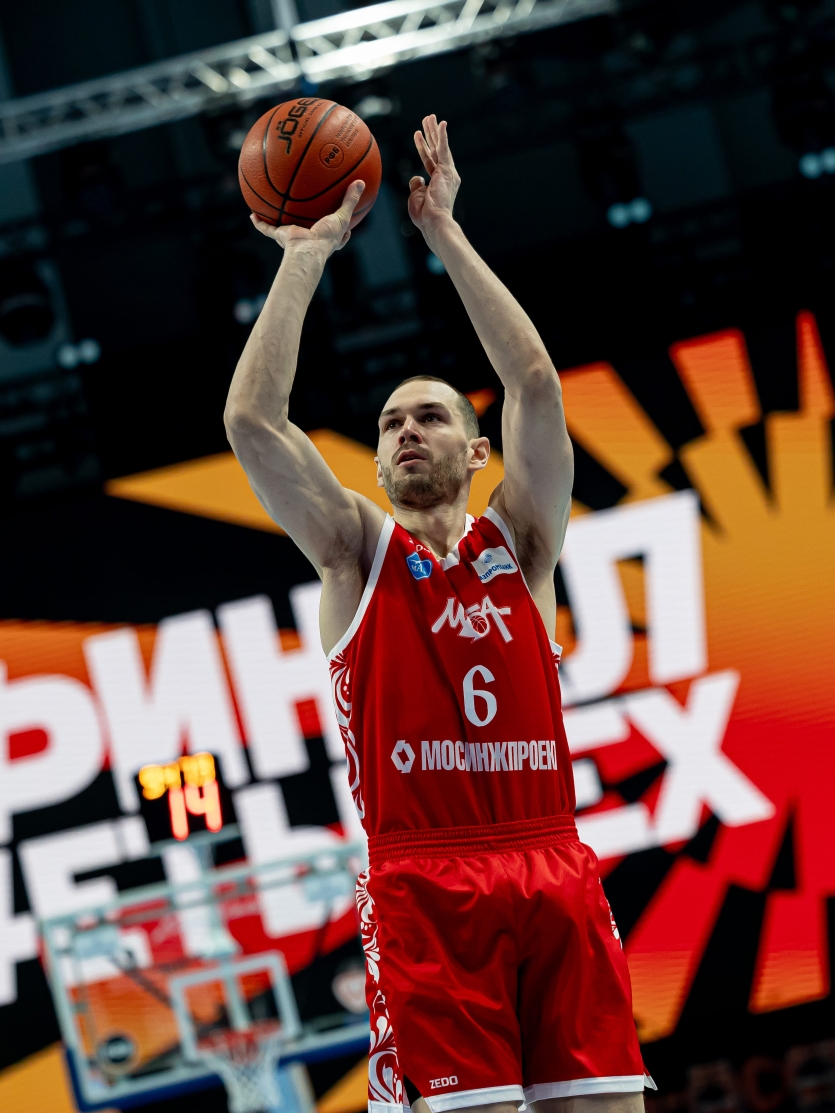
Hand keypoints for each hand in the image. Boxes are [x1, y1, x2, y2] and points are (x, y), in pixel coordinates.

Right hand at [250, 180, 364, 254]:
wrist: (307, 249)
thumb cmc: (326, 237)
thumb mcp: (343, 216)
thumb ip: (351, 200)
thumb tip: (361, 182)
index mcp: (327, 239)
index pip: (339, 237)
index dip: (344, 233)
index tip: (346, 226)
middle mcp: (310, 239)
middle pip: (309, 231)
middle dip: (308, 224)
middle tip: (308, 213)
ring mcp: (294, 238)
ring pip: (285, 229)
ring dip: (278, 223)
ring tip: (274, 210)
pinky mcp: (281, 237)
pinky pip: (267, 229)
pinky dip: (259, 223)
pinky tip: (252, 214)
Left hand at [408, 115, 459, 240]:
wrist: (434, 221)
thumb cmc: (425, 214)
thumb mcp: (416, 196)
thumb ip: (417, 184)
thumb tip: (416, 177)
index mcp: (439, 182)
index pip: (429, 160)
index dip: (423, 147)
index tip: (418, 134)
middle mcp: (446, 175)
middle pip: (436, 149)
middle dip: (431, 134)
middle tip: (427, 119)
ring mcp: (448, 172)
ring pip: (439, 146)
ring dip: (434, 131)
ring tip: (430, 117)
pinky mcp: (447, 170)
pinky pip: (444, 149)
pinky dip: (442, 136)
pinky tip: (441, 123)